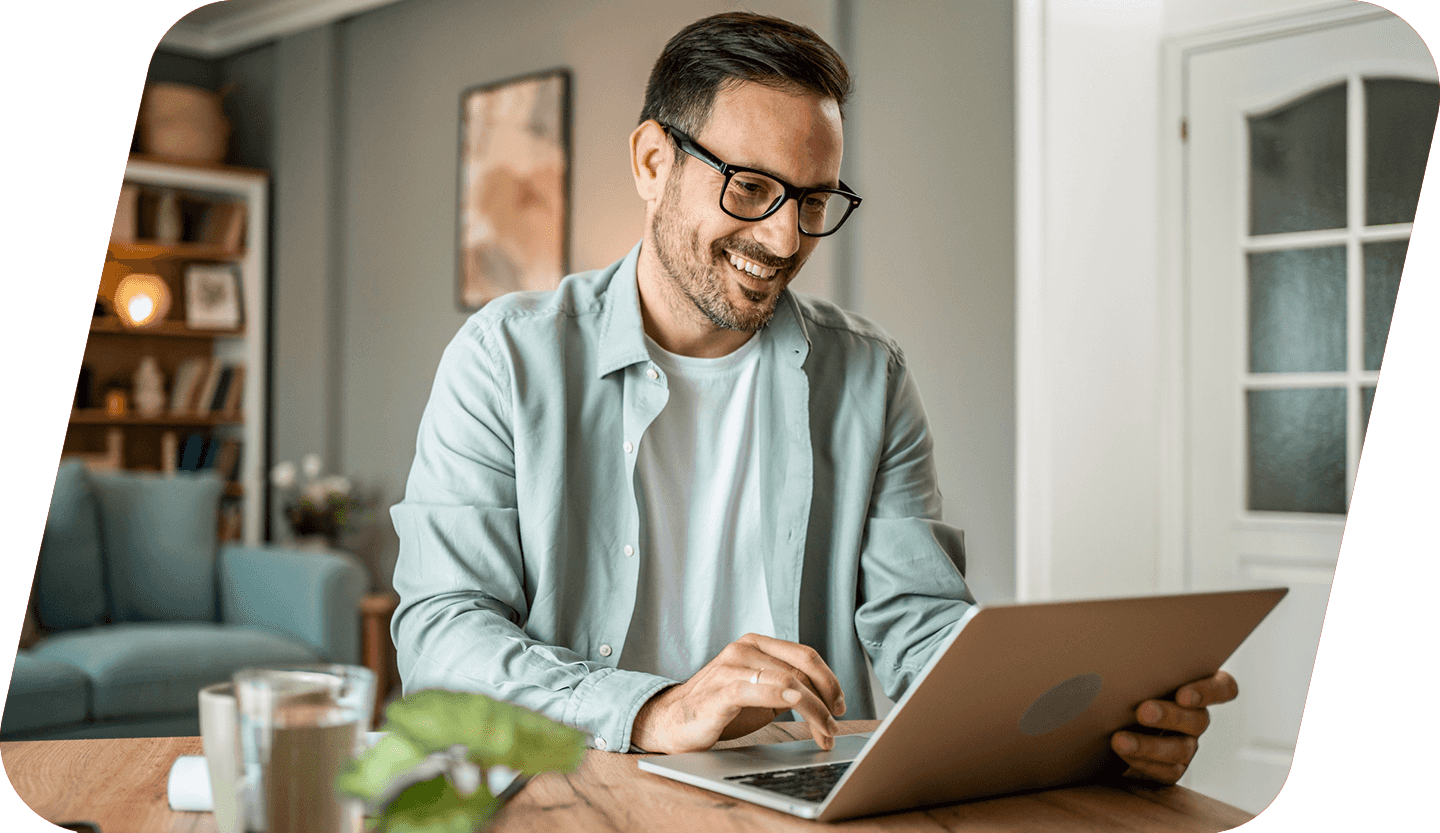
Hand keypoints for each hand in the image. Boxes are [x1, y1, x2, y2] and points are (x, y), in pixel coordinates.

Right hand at [630, 633, 846, 754]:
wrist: (672, 721)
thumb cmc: (718, 709)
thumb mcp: (759, 693)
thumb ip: (786, 687)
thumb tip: (826, 699)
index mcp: (755, 644)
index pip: (805, 655)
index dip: (830, 681)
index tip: (840, 706)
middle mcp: (744, 649)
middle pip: (802, 666)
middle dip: (827, 697)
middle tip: (836, 722)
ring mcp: (732, 667)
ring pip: (789, 681)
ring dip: (815, 709)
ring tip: (824, 733)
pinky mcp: (722, 690)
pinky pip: (763, 690)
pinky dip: (789, 700)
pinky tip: (802, 711)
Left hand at [1110, 670, 1237, 783]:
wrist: (1102, 728)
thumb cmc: (1122, 687)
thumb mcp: (1133, 674)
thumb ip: (1139, 666)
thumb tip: (1121, 651)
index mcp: (1194, 687)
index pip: (1223, 688)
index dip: (1210, 692)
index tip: (1183, 695)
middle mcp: (1195, 717)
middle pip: (1198, 719)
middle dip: (1170, 716)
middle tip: (1143, 712)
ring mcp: (1187, 744)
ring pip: (1181, 748)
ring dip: (1149, 745)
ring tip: (1120, 740)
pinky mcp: (1173, 768)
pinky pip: (1168, 771)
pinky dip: (1144, 763)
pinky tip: (1124, 754)